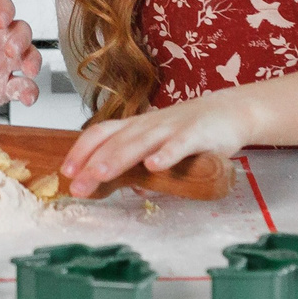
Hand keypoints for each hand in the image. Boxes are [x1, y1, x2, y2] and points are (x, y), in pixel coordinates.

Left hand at [0, 0, 43, 116]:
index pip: (0, 7)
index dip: (5, 10)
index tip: (0, 21)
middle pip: (20, 30)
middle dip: (21, 38)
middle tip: (10, 51)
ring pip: (28, 56)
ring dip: (33, 61)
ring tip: (27, 71)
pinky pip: (23, 88)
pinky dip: (29, 91)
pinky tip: (24, 96)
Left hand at [60, 95, 253, 198]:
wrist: (230, 111)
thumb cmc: (190, 130)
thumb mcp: (158, 145)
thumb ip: (139, 165)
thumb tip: (121, 187)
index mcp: (136, 127)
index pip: (101, 134)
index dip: (81, 151)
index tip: (67, 172)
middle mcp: (149, 126)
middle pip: (116, 142)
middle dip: (93, 164)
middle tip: (77, 186)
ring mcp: (172, 128)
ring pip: (141, 142)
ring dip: (119, 158)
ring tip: (101, 174)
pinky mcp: (198, 134)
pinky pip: (180, 145)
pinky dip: (167, 155)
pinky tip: (155, 166)